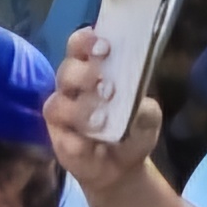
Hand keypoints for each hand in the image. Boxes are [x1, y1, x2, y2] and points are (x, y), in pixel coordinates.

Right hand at [42, 28, 161, 198]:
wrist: (122, 166)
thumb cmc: (133, 128)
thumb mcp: (148, 117)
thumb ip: (144, 108)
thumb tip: (137, 104)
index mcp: (93, 69)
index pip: (80, 46)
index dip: (85, 41)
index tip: (103, 45)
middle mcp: (73, 86)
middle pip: (66, 70)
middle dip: (84, 73)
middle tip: (106, 83)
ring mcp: (62, 112)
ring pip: (58, 102)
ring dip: (81, 108)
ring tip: (102, 119)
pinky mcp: (57, 138)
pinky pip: (61, 136)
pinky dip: (76, 138)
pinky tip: (89, 143)